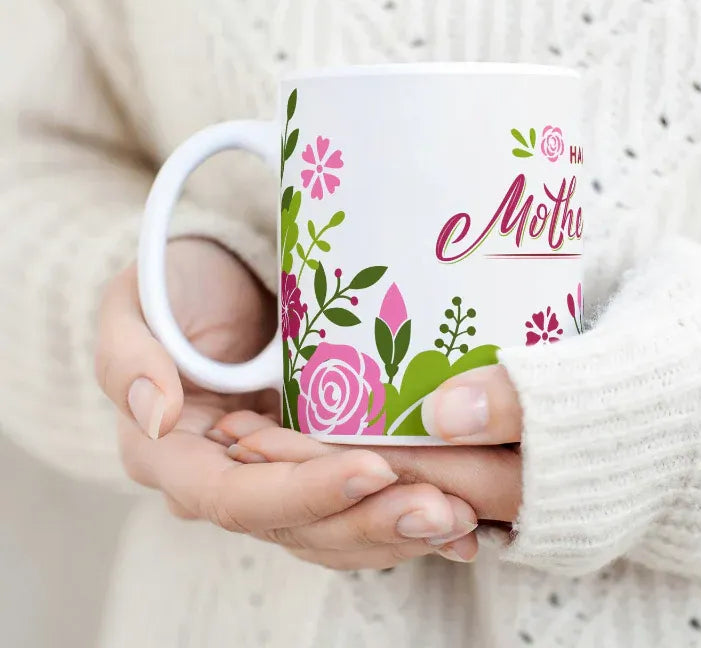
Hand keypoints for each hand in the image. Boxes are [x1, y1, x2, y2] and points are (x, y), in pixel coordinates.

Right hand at [95, 238, 478, 567]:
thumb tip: (151, 413)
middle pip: (297, 528)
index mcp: (175, 457)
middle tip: (442, 510)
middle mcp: (228, 482)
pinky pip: (359, 506)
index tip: (370, 468)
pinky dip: (404, 515)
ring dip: (398, 529)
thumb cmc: (175, 288)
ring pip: (335, 530)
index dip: (302, 492)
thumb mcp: (134, 306)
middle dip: (370, 524)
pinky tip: (461, 520)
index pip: (235, 497)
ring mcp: (278, 477)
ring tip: (463, 518)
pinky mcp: (317, 464)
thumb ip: (127, 356)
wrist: (219, 280)